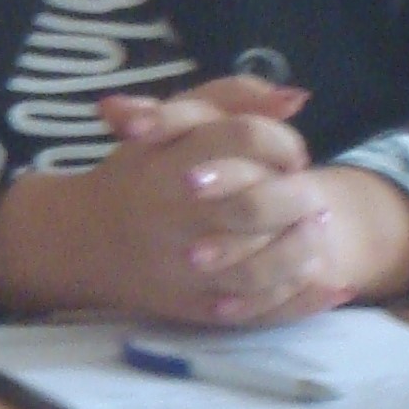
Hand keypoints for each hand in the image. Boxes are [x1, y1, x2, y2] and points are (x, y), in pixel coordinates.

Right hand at [0, 104, 331, 325]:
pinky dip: (299, 299)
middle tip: (313, 199)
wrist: (80, 240)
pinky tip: (328, 284)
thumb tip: (298, 98)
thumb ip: (232, 99)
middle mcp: (168, 214)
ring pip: (258, 266)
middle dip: (299, 200)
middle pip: (253, 205)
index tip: (291, 157)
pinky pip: (255, 310)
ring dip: (303, 251)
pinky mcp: (189, 307)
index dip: (283, 145)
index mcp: (165, 161)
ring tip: (317, 236)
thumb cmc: (138, 174)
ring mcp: (178, 266)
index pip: (243, 138)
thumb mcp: (173, 122)